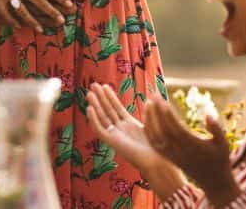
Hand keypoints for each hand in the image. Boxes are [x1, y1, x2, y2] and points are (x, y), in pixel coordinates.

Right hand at [86, 83, 188, 200]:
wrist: (156, 160)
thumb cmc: (156, 147)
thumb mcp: (152, 126)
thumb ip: (149, 114)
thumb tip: (149, 101)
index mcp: (129, 125)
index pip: (116, 108)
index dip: (110, 97)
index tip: (105, 86)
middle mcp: (120, 129)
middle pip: (107, 110)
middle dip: (100, 98)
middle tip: (93, 85)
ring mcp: (114, 135)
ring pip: (101, 118)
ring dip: (95, 105)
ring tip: (89, 93)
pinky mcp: (111, 142)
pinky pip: (99, 129)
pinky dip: (93, 119)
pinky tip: (89, 108)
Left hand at [145, 99, 240, 205]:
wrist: (214, 183)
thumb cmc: (220, 160)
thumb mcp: (224, 144)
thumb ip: (216, 129)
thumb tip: (207, 114)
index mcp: (194, 146)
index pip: (176, 129)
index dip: (168, 115)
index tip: (162, 99)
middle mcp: (181, 151)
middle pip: (164, 130)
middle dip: (157, 112)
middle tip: (154, 94)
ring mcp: (173, 156)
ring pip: (156, 137)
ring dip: (150, 120)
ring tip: (148, 102)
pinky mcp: (169, 158)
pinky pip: (154, 145)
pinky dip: (148, 131)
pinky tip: (147, 118)